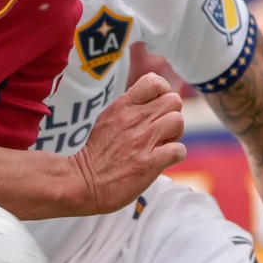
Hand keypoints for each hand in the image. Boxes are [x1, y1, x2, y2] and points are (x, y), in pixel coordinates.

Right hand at [72, 72, 185, 213]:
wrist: (84, 180)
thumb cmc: (97, 152)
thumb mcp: (107, 118)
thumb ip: (129, 106)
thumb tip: (148, 98)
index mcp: (122, 106)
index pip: (153, 81)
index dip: (163, 92)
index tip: (158, 105)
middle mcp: (134, 119)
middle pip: (173, 101)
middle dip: (171, 114)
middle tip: (161, 128)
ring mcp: (143, 141)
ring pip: (178, 121)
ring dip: (175, 134)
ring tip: (162, 143)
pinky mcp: (150, 163)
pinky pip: (178, 149)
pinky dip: (175, 155)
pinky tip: (163, 159)